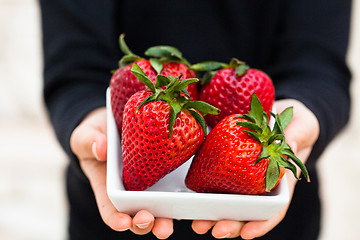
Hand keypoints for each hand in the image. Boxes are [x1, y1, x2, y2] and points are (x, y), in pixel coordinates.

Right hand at [70, 107, 173, 238]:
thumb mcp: (86, 135)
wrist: (117, 122)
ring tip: (170, 223)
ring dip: (165, 218)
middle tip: (151, 222)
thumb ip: (89, 142)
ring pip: (159, 207)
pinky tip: (190, 199)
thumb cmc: (96, 133)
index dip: (117, 220)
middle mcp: (131, 190)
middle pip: (138, 215)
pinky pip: (176, 186)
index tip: (124, 223)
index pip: (111, 210)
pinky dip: (182, 196)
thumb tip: (102, 149)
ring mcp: (150, 184)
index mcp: (107, 186)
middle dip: (145, 224)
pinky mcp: (167, 172)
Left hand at [191, 99, 319, 238]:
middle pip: (246, 211)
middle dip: (231, 224)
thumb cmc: (293, 122)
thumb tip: (289, 144)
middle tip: (215, 230)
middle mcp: (259, 183)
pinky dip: (204, 190)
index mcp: (281, 180)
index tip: (247, 233)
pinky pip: (215, 178)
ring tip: (197, 223)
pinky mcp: (227, 163)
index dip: (261, 223)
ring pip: (227, 201)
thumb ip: (299, 134)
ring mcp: (241, 175)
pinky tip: (191, 198)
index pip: (273, 207)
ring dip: (213, 215)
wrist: (274, 116)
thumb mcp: (303, 124)